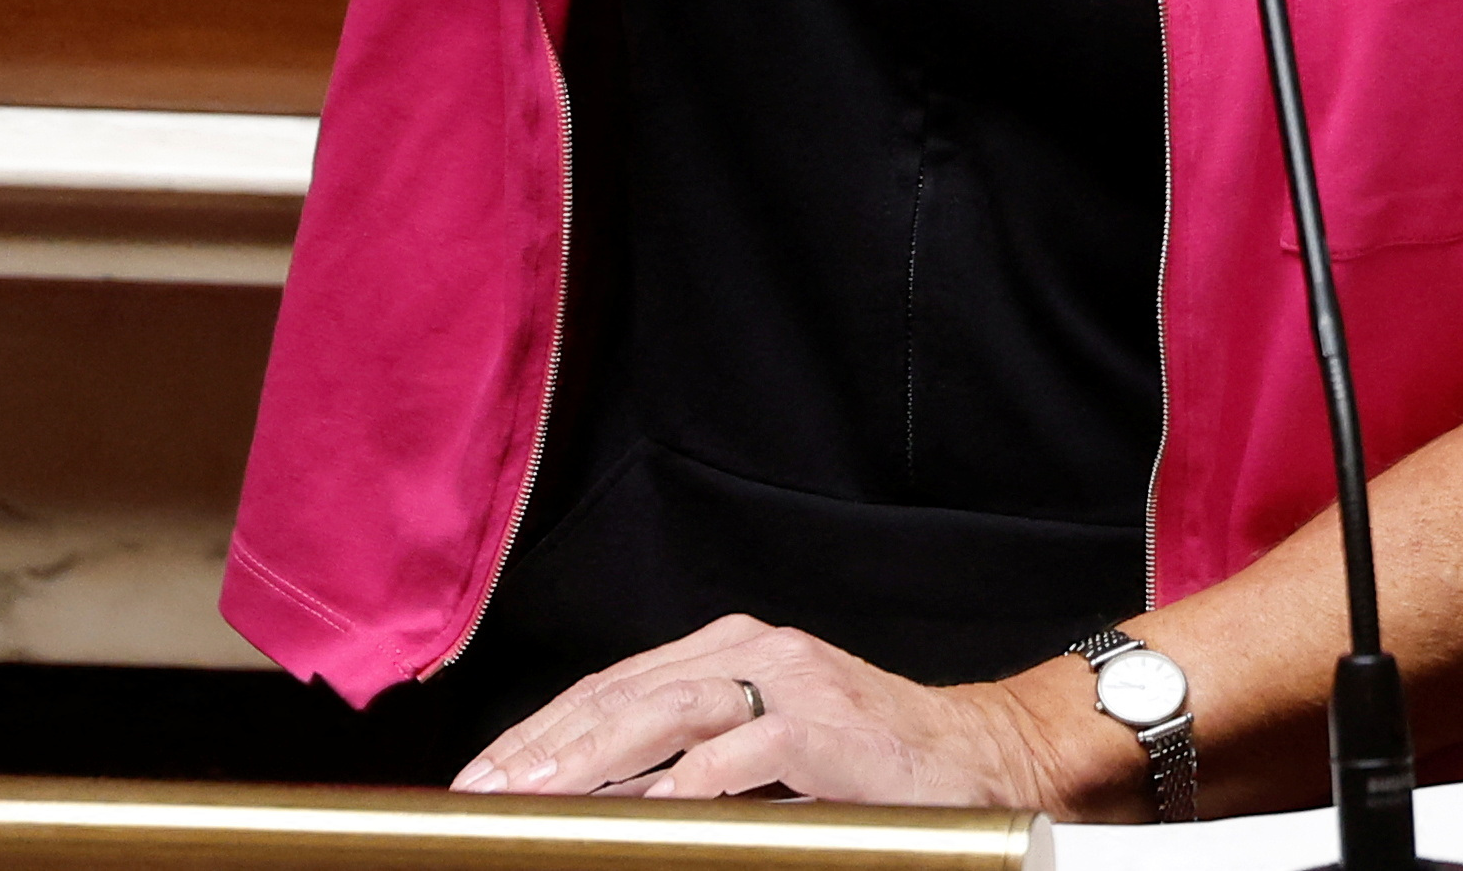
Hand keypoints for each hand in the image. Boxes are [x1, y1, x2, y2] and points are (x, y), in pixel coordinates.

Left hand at [450, 614, 1087, 809]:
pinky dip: (680, 787)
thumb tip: (604, 801)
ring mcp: (787, 679)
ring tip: (534, 797)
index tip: (481, 774)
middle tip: (481, 789)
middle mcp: (751, 648)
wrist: (981, 758)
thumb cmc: (870, 766)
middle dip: (542, 745)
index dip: (541, 729)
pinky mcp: (820, 723)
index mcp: (729, 649)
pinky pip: (733, 756)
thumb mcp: (764, 751)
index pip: (611, 685)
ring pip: (663, 710)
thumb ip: (692, 761)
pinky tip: (638, 815)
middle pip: (621, 693)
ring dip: (589, 758)